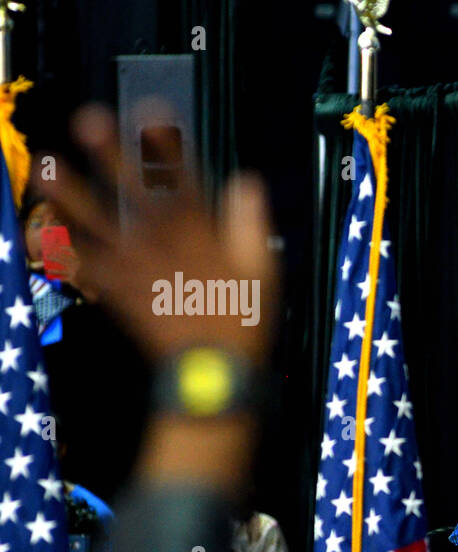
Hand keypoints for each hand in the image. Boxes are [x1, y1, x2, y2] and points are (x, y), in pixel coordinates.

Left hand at [39, 103, 277, 365]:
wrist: (212, 373)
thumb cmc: (242, 322)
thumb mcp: (262, 271)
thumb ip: (251, 224)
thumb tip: (246, 183)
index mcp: (200, 235)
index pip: (182, 180)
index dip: (166, 145)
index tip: (150, 112)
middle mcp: (161, 243)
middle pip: (132, 191)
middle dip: (110, 155)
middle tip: (86, 121)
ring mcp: (135, 267)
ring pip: (97, 223)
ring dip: (69, 195)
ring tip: (46, 167)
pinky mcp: (117, 292)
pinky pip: (83, 267)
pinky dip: (59, 252)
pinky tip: (35, 235)